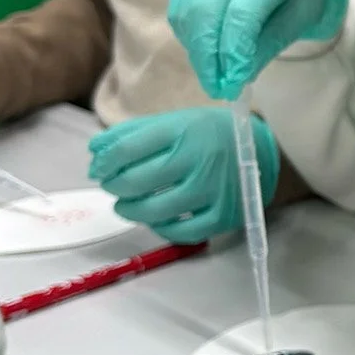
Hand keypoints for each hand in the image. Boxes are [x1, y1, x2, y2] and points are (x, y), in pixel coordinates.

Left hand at [88, 107, 279, 242]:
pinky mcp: (223, 216)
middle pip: (136, 181)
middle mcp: (199, 160)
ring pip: (154, 211)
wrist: (260, 151)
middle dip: (114, 185)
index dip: (104, 160)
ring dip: (130, 209)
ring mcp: (213, 191)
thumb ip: (132, 133)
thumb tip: (94, 152)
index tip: (99, 166)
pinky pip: (181, 232)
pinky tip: (156, 217)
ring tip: (126, 203)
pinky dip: (161, 227)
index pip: (127, 148)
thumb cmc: (207, 135)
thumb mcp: (175, 122)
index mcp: (185, 130)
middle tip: (112, 184)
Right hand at [168, 0, 349, 99]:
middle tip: (218, 88)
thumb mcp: (302, 14)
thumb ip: (269, 43)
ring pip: (187, 10)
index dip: (233, 51)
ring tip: (216, 75)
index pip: (241, 12)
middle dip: (207, 56)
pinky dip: (191, 35)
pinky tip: (208, 52)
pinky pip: (181, 7)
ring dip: (197, 49)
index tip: (233, 84)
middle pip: (205, 9)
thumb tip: (237, 77)